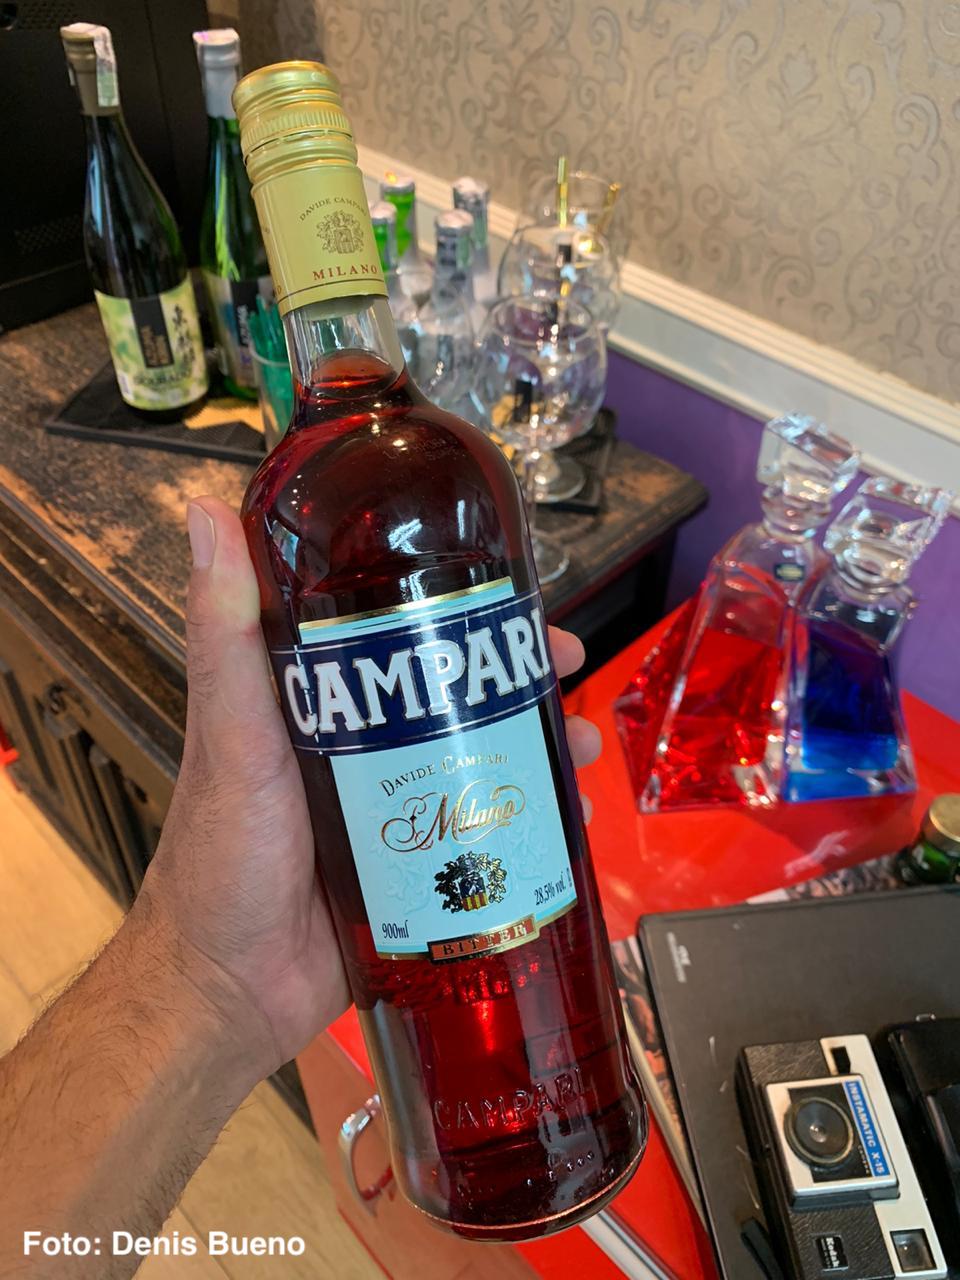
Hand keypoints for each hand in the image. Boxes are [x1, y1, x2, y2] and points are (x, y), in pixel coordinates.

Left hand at [138, 498, 602, 1078]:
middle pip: (454, 694)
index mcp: (317, 702)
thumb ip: (225, 636)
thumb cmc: (221, 858)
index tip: (504, 591)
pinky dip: (530, 815)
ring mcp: (395, 807)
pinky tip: (569, 815)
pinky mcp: (420, 867)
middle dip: (517, 675)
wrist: (231, 993)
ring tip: (578, 746)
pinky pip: (485, 829)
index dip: (452, 604)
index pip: (392, 631)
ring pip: (480, 757)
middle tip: (568, 664)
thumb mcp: (231, 736)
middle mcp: (361, 747)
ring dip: (537, 742)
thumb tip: (208, 512)